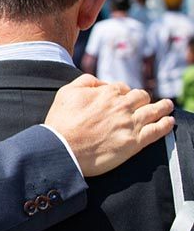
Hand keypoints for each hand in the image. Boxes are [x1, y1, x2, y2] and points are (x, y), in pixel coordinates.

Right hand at [44, 74, 174, 176]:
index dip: (121, 92)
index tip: (121, 98)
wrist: (61, 149)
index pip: (121, 88)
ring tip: (168, 106)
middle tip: (144, 102)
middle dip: (142, 98)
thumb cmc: (61, 122)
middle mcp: (121, 106)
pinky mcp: (134, 142)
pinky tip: (169, 121)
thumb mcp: (66, 92)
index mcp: (107, 93)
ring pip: (154, 111)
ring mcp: (130, 124)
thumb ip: (86, 81)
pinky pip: (157, 130)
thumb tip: (101, 82)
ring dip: (163, 107)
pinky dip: (166, 124)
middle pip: (141, 97)